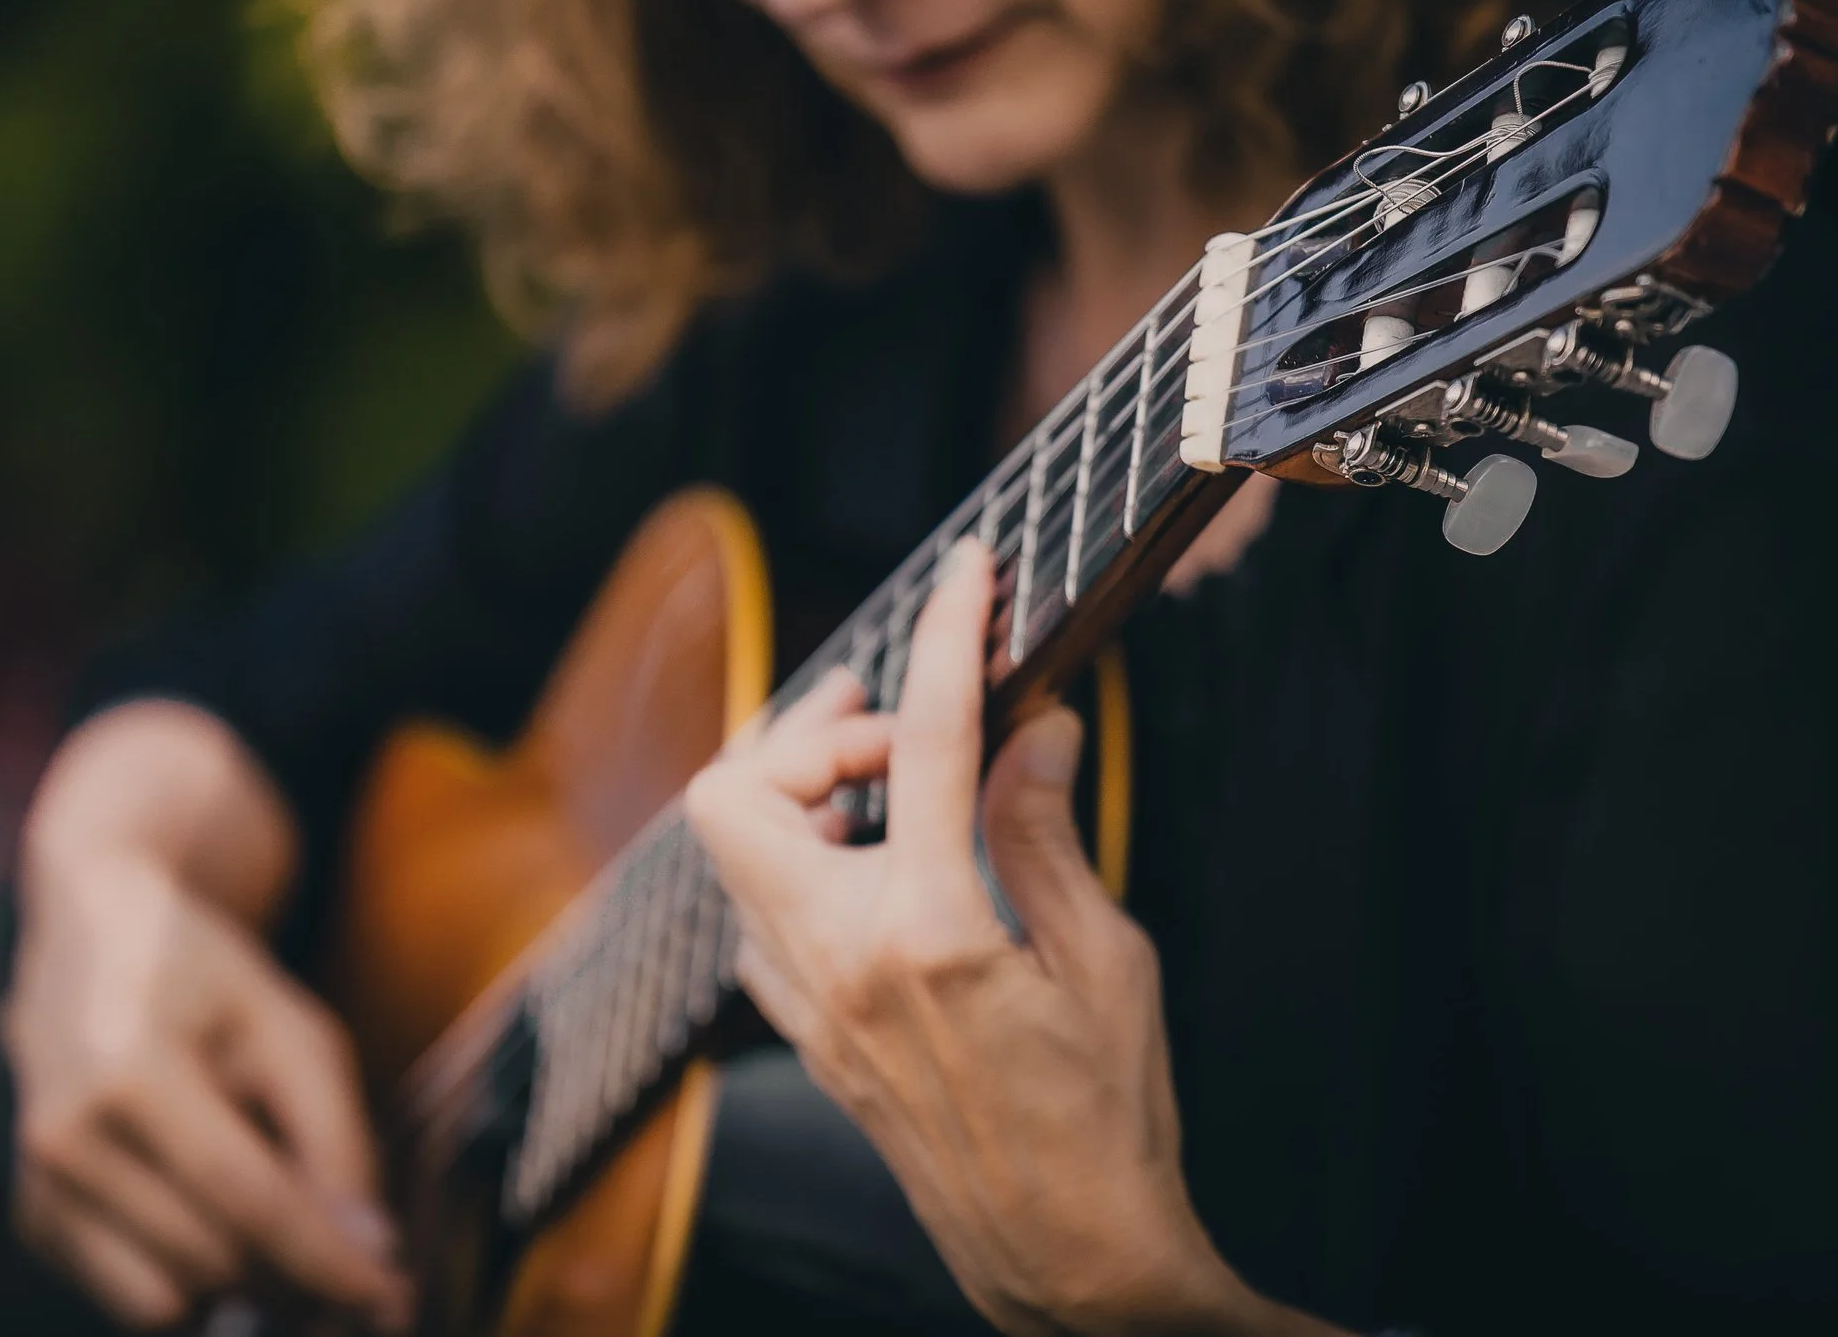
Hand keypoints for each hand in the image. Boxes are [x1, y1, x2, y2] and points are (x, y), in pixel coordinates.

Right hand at [2, 753, 413, 1331]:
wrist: (93, 940)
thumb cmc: (204, 979)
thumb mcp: (292, 1029)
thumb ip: (337, 1138)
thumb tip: (370, 1251)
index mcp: (132, 1071)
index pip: (246, 1198)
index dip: (327, 1258)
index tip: (391, 1296)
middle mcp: (66, 1137)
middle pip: (213, 1257)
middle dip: (297, 1270)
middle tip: (352, 1249)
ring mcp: (38, 1185)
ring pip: (171, 1297)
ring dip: (242, 1279)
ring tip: (273, 1212)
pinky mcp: (35, 1220)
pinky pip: (133, 1297)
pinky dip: (190, 1274)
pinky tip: (210, 1211)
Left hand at [686, 542, 1332, 1336]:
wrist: (1063, 1259)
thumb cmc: (1106, 1121)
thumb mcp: (1106, 962)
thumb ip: (1046, 833)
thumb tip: (1034, 725)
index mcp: (929, 933)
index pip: (926, 743)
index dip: (946, 637)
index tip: (966, 578)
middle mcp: (838, 962)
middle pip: (733, 791)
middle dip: (805, 731)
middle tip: (893, 724)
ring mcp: (805, 1004)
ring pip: (731, 850)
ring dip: (799, 793)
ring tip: (895, 786)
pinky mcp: (802, 1034)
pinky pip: (756, 912)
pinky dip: (801, 860)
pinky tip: (878, 865)